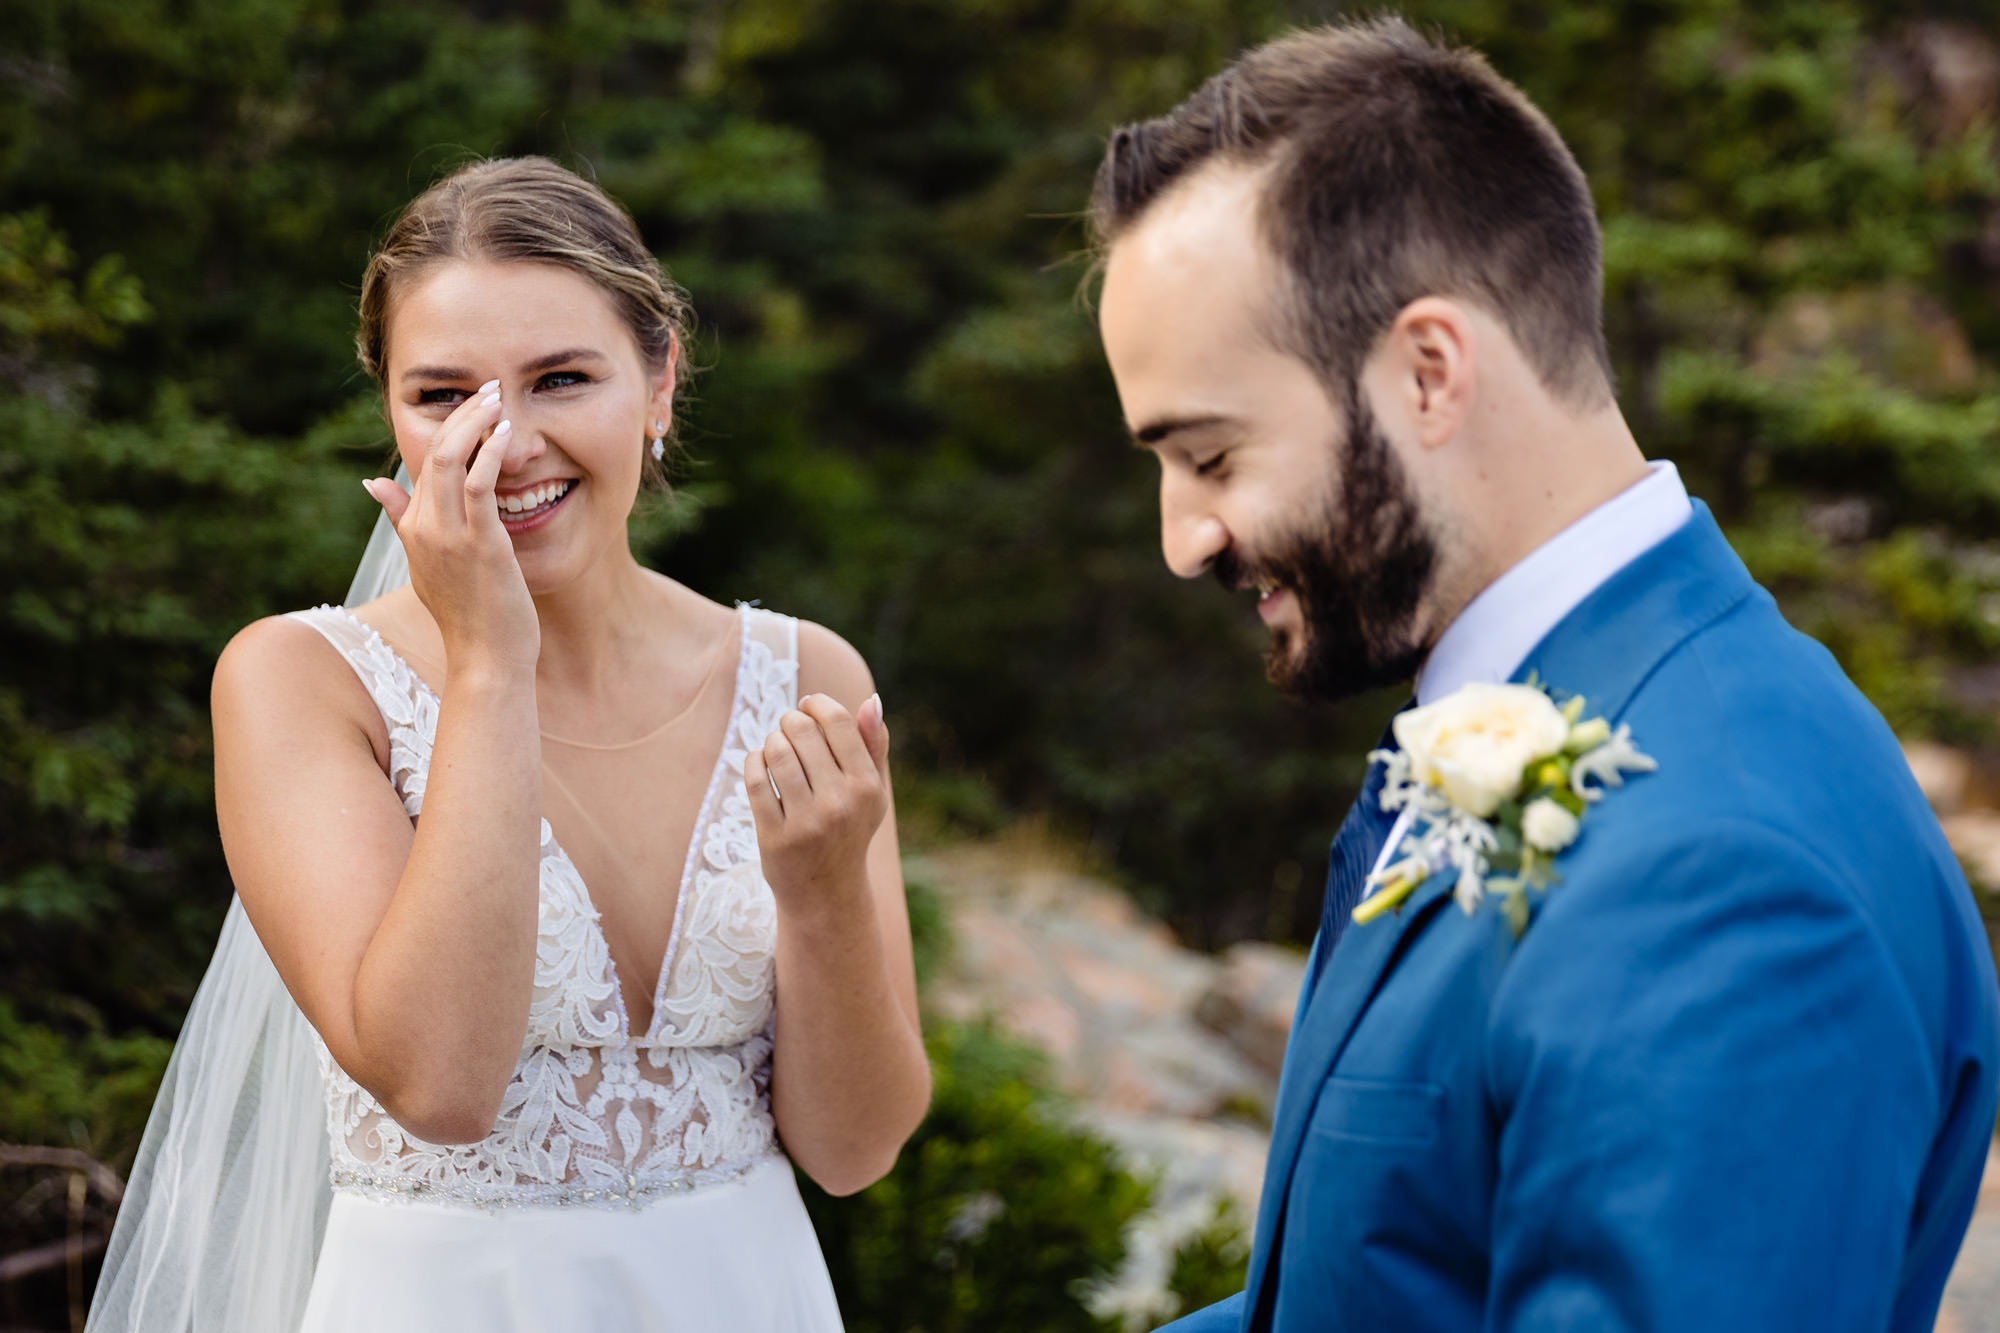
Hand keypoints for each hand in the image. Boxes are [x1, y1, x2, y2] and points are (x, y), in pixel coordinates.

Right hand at [363, 381, 538, 673]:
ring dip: (475, 422)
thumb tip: (374, 484)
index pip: (423, 463)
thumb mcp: (428, 564)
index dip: (447, 429)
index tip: (473, 405)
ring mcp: (449, 536)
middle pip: (434, 452)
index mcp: (413, 529)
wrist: (484, 660)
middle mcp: (425, 528)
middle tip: (487, 388)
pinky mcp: (480, 544)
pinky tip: (506, 433)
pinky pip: (481, 485)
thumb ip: (403, 521)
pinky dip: (491, 453)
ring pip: (452, 460)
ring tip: (497, 398)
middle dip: (461, 414)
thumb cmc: (467, 617)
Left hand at [746, 694, 889, 914]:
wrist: (826, 892)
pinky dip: (753, 763)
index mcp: (867, 786)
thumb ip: (874, 745)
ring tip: (775, 748)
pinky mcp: (775, 837)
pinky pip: (755, 780)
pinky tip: (760, 765)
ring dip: (770, 741)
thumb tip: (871, 701)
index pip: (836, 722)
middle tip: (788, 729)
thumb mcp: (871, 791)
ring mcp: (807, 822)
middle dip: (789, 722)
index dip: (816, 704)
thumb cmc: (849, 829)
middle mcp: (840, 803)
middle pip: (801, 731)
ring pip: (775, 752)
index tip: (807, 706)